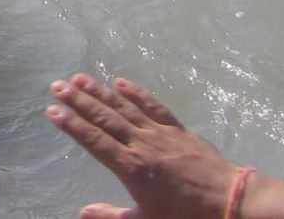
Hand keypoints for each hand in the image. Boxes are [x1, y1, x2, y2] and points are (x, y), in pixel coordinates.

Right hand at [47, 75, 236, 218]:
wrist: (231, 203)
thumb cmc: (186, 216)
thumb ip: (112, 216)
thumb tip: (82, 212)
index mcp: (131, 168)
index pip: (94, 141)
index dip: (71, 125)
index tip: (52, 110)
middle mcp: (142, 145)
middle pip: (104, 118)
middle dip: (78, 101)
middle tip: (57, 85)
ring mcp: (161, 134)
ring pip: (124, 107)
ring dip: (100, 92)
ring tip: (80, 78)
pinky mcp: (178, 130)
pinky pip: (153, 106)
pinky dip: (137, 93)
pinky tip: (121, 82)